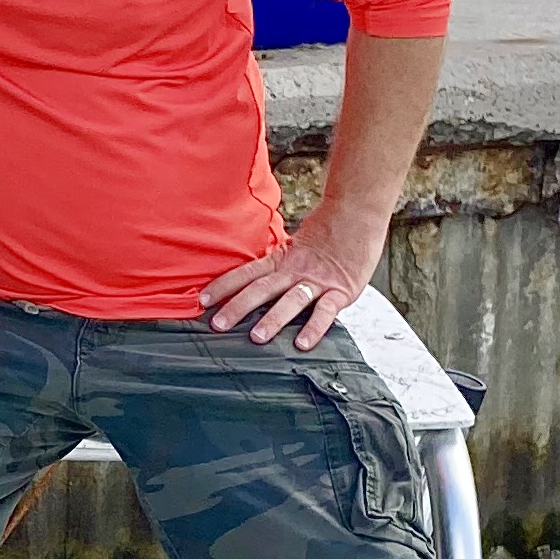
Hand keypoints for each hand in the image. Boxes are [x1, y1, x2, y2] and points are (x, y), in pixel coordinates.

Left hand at [199, 209, 384, 349]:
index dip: (224, 286)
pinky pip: (325, 311)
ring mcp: (317, 280)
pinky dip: (314, 328)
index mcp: (281, 259)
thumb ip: (276, 265)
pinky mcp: (340, 290)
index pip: (246, 273)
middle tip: (218, 325)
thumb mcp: (294, 247)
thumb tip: (249, 284)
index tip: (202, 301)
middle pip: (262, 288)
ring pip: (291, 300)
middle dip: (238, 307)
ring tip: (256, 338)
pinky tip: (302, 344)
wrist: (358, 214)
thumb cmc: (326, 234)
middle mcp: (294, 270)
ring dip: (273, 319)